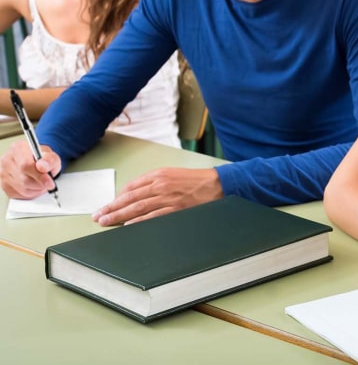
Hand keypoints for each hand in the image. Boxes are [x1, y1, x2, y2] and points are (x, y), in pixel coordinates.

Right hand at [0, 140, 60, 198]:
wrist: (37, 163)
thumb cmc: (43, 159)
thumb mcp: (52, 156)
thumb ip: (50, 160)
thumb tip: (43, 166)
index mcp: (19, 148)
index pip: (26, 165)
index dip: (39, 176)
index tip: (50, 182)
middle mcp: (7, 160)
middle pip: (24, 179)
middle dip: (40, 184)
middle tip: (49, 183)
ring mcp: (3, 173)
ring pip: (22, 189)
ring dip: (37, 189)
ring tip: (43, 183)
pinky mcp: (4, 185)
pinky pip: (19, 195)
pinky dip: (31, 193)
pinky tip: (35, 186)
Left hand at [92, 168, 223, 225]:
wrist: (217, 185)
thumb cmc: (196, 180)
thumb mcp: (173, 174)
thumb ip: (155, 182)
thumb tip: (136, 193)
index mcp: (158, 175)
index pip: (131, 187)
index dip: (117, 198)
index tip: (107, 206)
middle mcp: (160, 185)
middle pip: (129, 198)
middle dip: (111, 208)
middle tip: (98, 216)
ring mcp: (167, 198)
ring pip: (137, 208)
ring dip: (118, 216)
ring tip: (106, 222)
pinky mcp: (175, 209)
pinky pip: (152, 216)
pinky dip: (138, 221)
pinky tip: (127, 226)